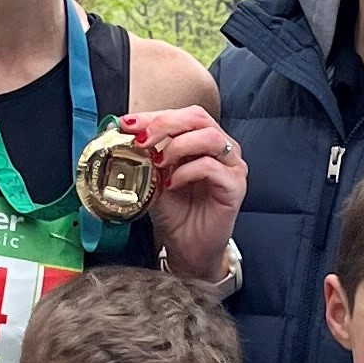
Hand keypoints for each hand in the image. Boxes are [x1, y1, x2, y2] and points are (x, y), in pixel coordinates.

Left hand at [117, 102, 247, 279]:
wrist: (187, 246)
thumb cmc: (176, 212)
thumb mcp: (155, 177)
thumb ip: (147, 155)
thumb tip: (127, 135)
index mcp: (203, 140)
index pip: (183, 115)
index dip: (155, 115)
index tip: (129, 123)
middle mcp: (221, 148)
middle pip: (198, 118)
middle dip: (165, 124)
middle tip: (142, 139)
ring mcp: (232, 166)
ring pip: (209, 137)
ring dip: (178, 146)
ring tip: (159, 163)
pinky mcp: (236, 186)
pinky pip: (212, 167)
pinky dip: (187, 171)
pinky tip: (172, 184)